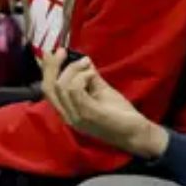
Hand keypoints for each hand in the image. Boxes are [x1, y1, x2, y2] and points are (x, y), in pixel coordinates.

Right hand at [41, 49, 168, 158]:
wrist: (138, 134)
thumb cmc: (120, 115)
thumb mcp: (101, 91)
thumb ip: (89, 77)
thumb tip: (83, 59)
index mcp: (67, 111)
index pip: (47, 88)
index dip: (47, 68)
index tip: (56, 52)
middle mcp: (67, 115)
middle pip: (49, 87)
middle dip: (53, 65)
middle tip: (63, 52)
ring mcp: (76, 116)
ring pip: (61, 86)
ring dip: (73, 70)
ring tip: (87, 66)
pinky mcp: (88, 114)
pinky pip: (75, 90)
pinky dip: (81, 76)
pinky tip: (92, 75)